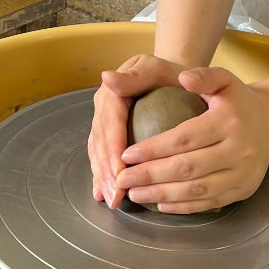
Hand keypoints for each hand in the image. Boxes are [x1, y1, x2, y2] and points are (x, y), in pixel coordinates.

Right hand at [88, 53, 189, 207]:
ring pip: (98, 151)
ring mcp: (104, 121)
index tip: (120, 169)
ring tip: (111, 199)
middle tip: (115, 194)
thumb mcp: (155, 69)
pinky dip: (102, 175)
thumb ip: (134, 75)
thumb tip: (107, 77)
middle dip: (106, 170)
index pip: (110, 121)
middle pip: (101, 141)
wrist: (170, 75)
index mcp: (112, 91)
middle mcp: (103, 107)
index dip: (113, 146)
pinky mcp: (109, 134)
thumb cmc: (169, 74)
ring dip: (102, 177)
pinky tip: (103, 195)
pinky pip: (102, 156)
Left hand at [114, 67, 268, 213]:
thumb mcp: (224, 79)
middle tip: (123, 179)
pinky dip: (183, 207)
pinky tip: (160, 204)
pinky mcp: (244, 191)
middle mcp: (239, 151)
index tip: (126, 155)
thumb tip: (183, 77)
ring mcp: (243, 174)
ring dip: (162, 195)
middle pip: (188, 168)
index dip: (153, 149)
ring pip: (198, 191)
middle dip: (151, 176)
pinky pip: (210, 203)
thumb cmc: (237, 100)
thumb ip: (203, 75)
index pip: (184, 139)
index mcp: (229, 122)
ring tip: (135, 193)